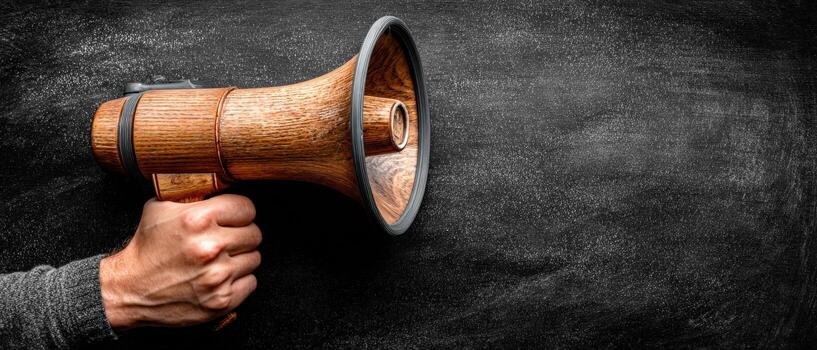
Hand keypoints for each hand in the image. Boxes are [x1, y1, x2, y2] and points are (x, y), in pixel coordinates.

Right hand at [99, 194, 261, 329]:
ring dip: (240, 259)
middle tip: (224, 241)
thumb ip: (192, 193)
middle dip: (241, 236)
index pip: (247, 208)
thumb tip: (219, 181)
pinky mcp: (221, 301)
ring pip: (254, 258)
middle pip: (254, 234)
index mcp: (198, 219)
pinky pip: (251, 283)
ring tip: (218, 260)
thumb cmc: (147, 247)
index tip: (232, 219)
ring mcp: (217, 276)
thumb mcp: (161, 207)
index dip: (239, 213)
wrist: (130, 289)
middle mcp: (211, 247)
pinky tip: (219, 278)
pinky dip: (239, 282)